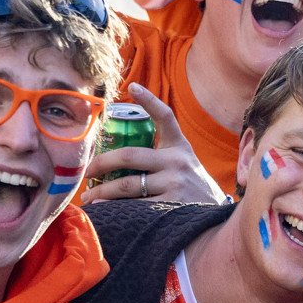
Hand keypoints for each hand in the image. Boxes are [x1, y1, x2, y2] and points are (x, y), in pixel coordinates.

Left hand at [82, 85, 227, 203]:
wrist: (215, 216)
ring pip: (128, 185)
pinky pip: (135, 206)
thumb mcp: (184, 163)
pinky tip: (105, 211)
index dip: (149, 100)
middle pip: (129, 156)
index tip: (133, 87)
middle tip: (88, 171)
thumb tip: (118, 155)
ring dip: (103, 192)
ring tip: (89, 196)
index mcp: (179, 146)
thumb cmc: (191, 187)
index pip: (165, 118)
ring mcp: (175, 184)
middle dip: (101, 163)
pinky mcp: (171, 206)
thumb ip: (161, 154)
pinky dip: (116, 209)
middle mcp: (178, 162)